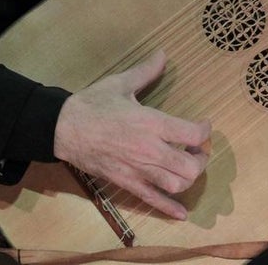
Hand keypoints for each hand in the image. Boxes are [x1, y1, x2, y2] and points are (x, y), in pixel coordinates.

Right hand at [53, 49, 210, 219]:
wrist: (62, 128)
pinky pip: (152, 200)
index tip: (204, 125)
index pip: (192, 133)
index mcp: (151, 122)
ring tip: (188, 168)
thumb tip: (163, 54)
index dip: (205, 131)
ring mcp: (138, 169)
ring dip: (188, 178)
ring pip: (176, 185)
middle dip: (201, 159)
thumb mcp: (121, 84)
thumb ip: (146, 71)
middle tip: (198, 150)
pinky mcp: (126, 183)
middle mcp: (149, 149)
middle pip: (189, 166)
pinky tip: (181, 213)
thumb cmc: (92, 104)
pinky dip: (169, 208)